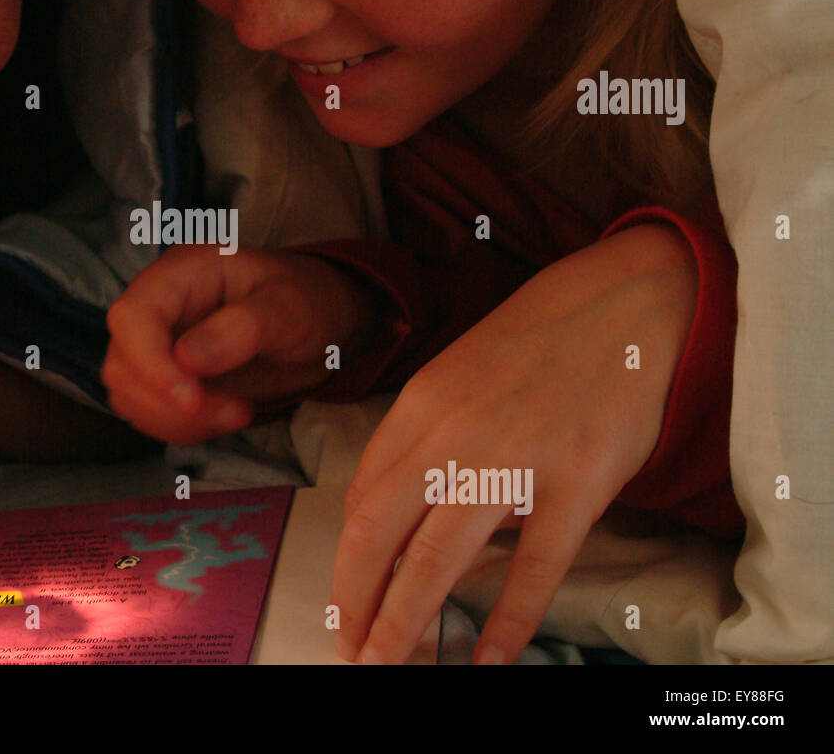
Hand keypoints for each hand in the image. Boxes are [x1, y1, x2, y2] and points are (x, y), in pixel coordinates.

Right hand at [102, 245, 378, 442]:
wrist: (318, 325)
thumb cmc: (305, 302)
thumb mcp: (288, 308)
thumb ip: (242, 327)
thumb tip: (187, 358)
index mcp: (181, 274)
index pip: (132, 317)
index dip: (148, 363)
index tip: (190, 400)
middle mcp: (157, 308)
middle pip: (122, 363)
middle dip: (170, 402)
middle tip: (236, 411)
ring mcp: (156, 345)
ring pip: (129, 396)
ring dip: (178, 421)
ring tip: (238, 412)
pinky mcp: (163, 379)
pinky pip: (149, 414)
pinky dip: (182, 428)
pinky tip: (225, 416)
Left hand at [332, 225, 697, 663]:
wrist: (622, 303)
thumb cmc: (534, 345)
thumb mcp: (456, 378)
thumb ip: (422, 440)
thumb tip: (394, 514)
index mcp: (419, 408)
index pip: (363, 499)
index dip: (347, 560)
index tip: (343, 601)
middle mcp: (452, 435)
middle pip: (379, 533)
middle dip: (356, 602)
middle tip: (349, 649)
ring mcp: (514, 460)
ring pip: (438, 558)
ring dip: (405, 620)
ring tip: (388, 662)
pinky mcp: (577, 483)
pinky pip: (536, 566)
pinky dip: (509, 619)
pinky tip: (489, 657)